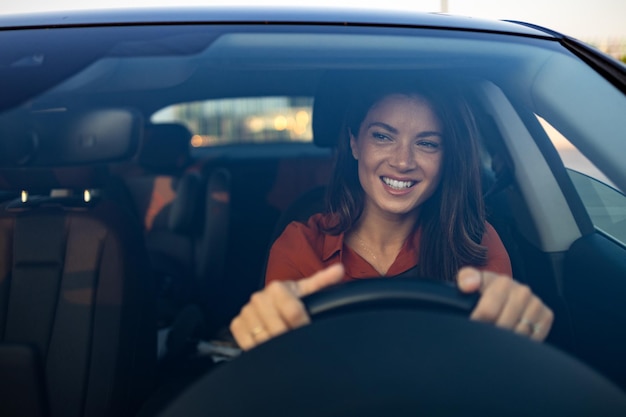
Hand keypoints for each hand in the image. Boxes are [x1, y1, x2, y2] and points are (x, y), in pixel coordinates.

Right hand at [230, 264, 344, 349]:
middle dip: (290, 338)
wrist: (267, 304)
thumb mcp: (306, 291)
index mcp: (277, 287)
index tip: (309, 332)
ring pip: (263, 338)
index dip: (304, 325)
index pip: (293, 312)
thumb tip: (340, 269)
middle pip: (278, 328)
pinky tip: (269, 346)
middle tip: (298, 343)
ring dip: (276, 346)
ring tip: (285, 345)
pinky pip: (248, 343)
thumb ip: (323, 281)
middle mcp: (259, 297)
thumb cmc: (290, 298)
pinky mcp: (237, 324)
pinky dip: (259, 349)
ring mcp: (246, 312)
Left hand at [457, 267, 553, 340]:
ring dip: (506, 342)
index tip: (470, 328)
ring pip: (518, 335)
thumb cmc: (486, 289)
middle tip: (483, 337)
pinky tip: (511, 339)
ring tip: (496, 340)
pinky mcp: (546, 317)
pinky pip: (533, 339)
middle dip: (491, 335)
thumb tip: (468, 285)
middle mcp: (523, 292)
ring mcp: (536, 304)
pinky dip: (521, 344)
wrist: (507, 292)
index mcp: (503, 282)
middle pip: (504, 326)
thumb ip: (466, 279)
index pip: (488, 312)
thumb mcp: (472, 281)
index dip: (477, 323)